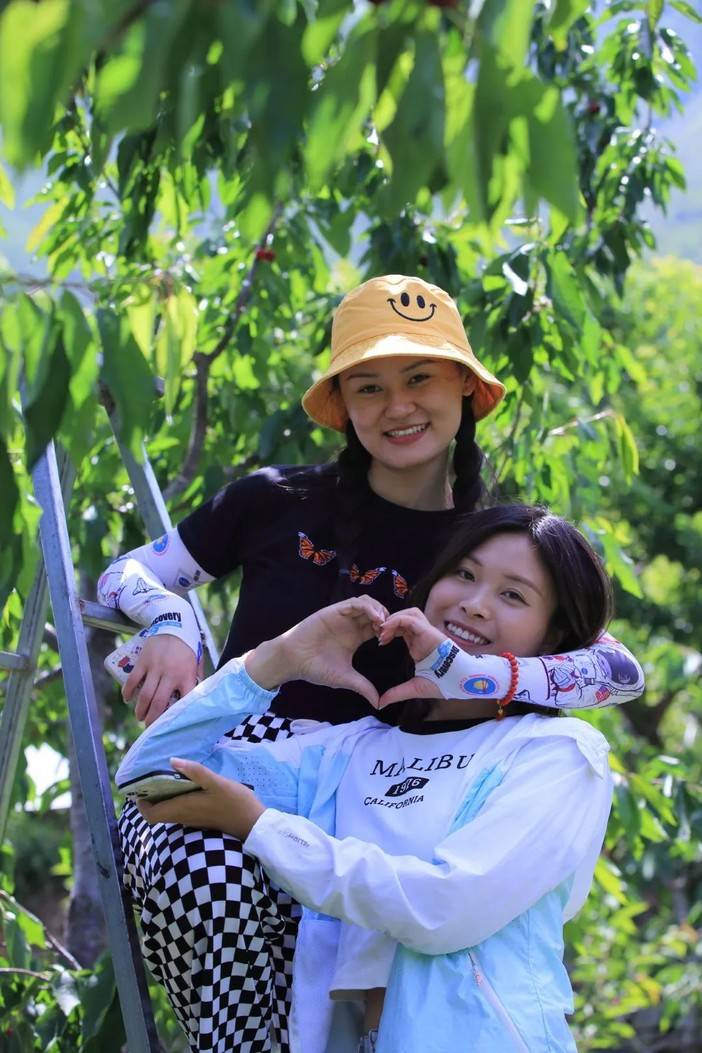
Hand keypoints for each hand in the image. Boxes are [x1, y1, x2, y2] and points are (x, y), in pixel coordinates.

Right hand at [124, 635, 198, 725]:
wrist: (174, 622)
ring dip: (140, 710)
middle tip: (150, 727)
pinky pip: (133, 680)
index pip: (184, 700)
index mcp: (186, 675)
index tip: (172, 725)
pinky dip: (128, 692)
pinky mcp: (143, 661)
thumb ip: (197, 677)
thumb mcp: (197, 661)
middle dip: (153, 719)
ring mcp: (155, 668)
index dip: (177, 715)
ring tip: (140, 717)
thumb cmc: (188, 645)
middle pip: (159, 703)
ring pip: (145, 695)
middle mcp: (170, 674)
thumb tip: (198, 695)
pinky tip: (127, 699)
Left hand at [137, 758, 264, 840]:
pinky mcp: (200, 818)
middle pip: (157, 813)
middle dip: (150, 798)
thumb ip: (195, 772)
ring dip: (163, 798)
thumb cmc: (235, 802)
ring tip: (167, 777)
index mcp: (183, 808)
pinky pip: (179, 811)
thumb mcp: (217, 783)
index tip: (142, 786)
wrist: (253, 824)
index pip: (151, 815)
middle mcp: (183, 817)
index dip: (141, 803)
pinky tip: (185, 784)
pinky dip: (174, 800)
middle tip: (153, 777)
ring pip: (168, 812)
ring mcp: (192, 820)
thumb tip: (172, 761)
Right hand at [246, 595, 388, 706]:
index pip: (377, 627)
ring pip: (368, 604)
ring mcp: (343, 616)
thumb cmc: (316, 668)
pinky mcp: (335, 610)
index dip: (387, 631)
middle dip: (386, 619)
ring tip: (382, 624)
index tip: (388, 642)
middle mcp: (351, 625)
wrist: (294, 660)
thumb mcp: (345, 678)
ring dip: (379, 611)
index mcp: (355, 637)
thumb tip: (378, 704)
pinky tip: (374, 618)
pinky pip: (355, 603)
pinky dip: (368, 607)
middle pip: (376, 612)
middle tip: (389, 631)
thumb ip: (363, 687)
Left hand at [377, 608, 446, 708]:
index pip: (402, 629)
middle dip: (390, 621)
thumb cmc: (442, 683)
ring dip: (394, 618)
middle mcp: (422, 636)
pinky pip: (412, 619)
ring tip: (383, 630)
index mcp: (418, 645)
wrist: (459, 683)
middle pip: (405, 616)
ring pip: (410, 613)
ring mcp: (427, 632)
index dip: (389, 631)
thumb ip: (396, 693)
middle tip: (378, 633)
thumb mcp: (413, 688)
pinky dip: (398, 620)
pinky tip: (388, 630)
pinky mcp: (430, 632)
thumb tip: (380, 703)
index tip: (379, 642)